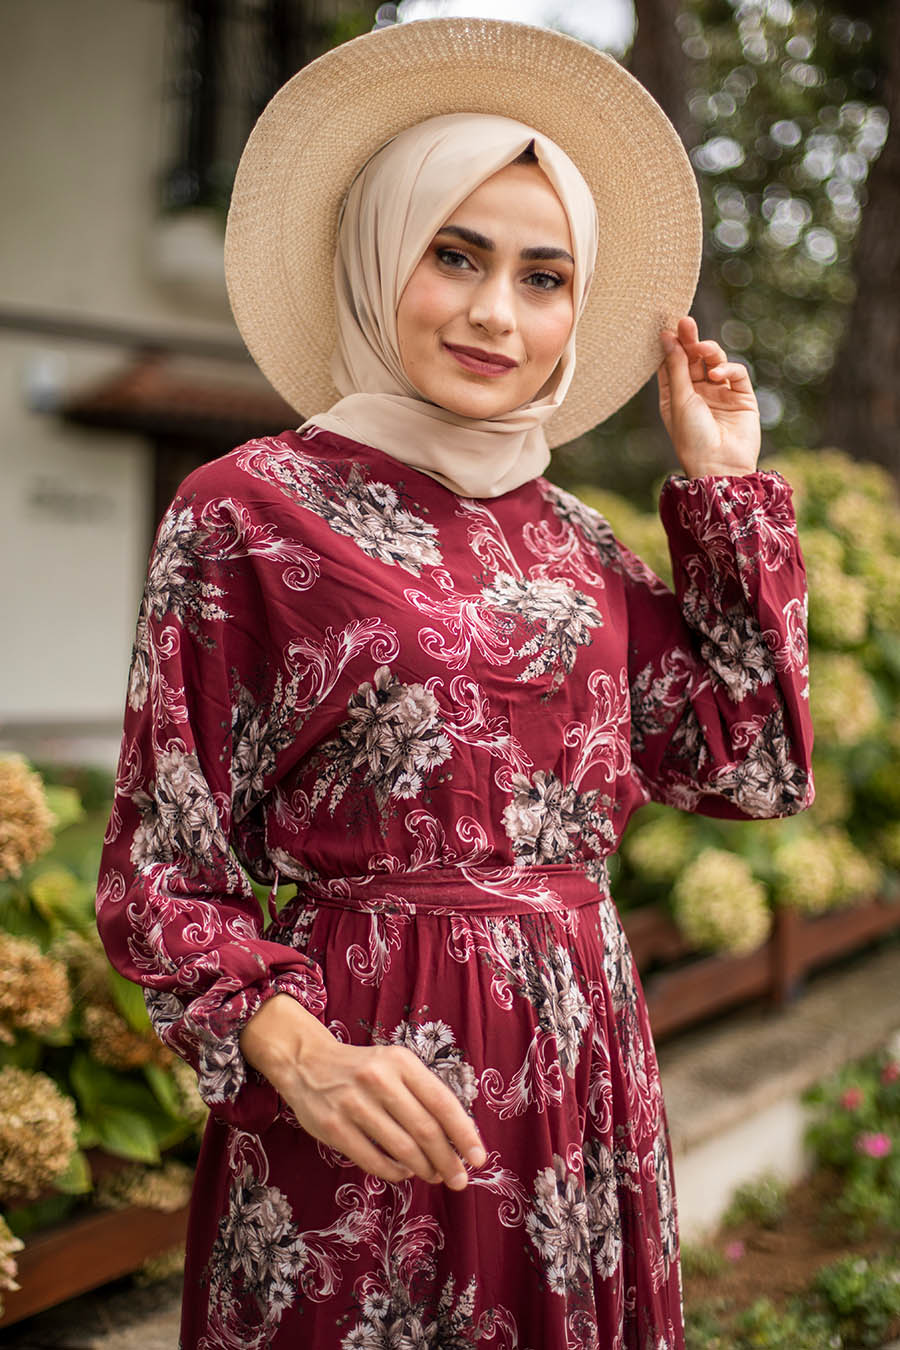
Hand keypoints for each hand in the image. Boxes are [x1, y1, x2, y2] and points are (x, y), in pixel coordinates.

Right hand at [239, 994, 485, 1188]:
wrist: (306, 1062)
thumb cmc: (363, 1069)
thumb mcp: (395, 1065)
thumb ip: (423, 1094)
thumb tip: (457, 1138)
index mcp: (401, 1062)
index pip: (442, 1102)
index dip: (464, 1134)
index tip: (479, 1159)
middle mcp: (379, 1080)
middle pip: (425, 1130)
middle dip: (448, 1160)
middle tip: (459, 1179)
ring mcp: (354, 1104)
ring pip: (402, 1149)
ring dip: (424, 1169)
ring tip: (433, 1175)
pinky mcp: (334, 1127)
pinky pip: (374, 1161)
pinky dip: (395, 1173)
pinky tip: (403, 1173)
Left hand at [657, 315, 760, 477]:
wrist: (720, 466)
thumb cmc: (692, 438)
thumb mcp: (680, 399)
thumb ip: (676, 366)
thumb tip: (667, 336)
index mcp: (676, 397)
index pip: (672, 364)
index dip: (671, 346)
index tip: (667, 327)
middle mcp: (698, 394)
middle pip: (693, 359)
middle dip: (690, 340)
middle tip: (685, 321)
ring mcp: (720, 394)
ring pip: (715, 362)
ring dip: (708, 351)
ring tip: (702, 350)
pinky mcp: (742, 397)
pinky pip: (735, 374)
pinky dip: (727, 368)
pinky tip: (717, 374)